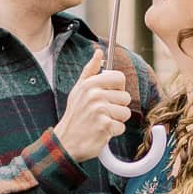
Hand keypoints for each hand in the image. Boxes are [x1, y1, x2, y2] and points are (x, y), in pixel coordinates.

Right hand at [54, 48, 132, 162]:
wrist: (66, 141)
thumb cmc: (75, 115)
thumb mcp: (78, 89)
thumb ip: (90, 71)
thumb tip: (98, 52)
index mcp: (91, 84)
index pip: (119, 78)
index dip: (117, 88)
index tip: (109, 95)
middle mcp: (95, 95)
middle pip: (125, 97)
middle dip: (117, 107)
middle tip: (102, 113)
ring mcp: (100, 111)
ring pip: (125, 113)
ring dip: (116, 120)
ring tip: (101, 122)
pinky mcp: (104, 126)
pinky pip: (121, 127)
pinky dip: (113, 132)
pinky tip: (101, 131)